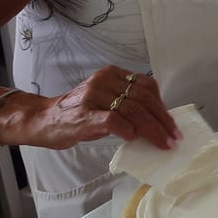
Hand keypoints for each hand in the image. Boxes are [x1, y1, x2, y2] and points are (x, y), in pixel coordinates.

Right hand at [27, 65, 179, 149]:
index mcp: (112, 75)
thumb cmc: (78, 114)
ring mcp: (94, 96)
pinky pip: (114, 121)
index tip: (171, 123)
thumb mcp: (106, 101)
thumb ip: (128, 104)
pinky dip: (128, 130)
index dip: (162, 106)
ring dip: (153, 129)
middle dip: (163, 120)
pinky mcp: (85, 114)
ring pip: (134, 110)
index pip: (147, 86)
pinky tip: (133, 138)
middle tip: (174, 137)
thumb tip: (158, 121)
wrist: (43, 119)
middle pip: (144, 98)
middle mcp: (104, 81)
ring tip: (163, 143)